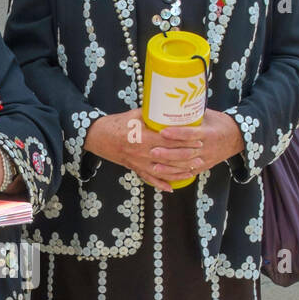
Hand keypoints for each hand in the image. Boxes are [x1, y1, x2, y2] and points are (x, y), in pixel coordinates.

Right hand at [84, 110, 202, 191]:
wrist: (98, 136)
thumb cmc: (117, 123)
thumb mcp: (136, 115)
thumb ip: (153, 115)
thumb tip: (170, 110)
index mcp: (144, 137)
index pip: (170, 141)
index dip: (185, 142)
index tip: (198, 140)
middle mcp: (142, 152)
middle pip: (170, 157)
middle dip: (187, 158)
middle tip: (200, 156)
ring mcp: (138, 163)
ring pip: (162, 171)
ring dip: (179, 172)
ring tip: (193, 170)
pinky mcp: (134, 168)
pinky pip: (149, 179)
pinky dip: (160, 184)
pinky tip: (171, 188)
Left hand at [155, 110, 242, 173]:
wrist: (237, 138)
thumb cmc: (220, 123)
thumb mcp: (208, 115)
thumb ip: (192, 113)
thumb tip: (171, 104)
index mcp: (208, 133)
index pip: (190, 134)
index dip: (176, 134)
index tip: (163, 131)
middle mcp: (206, 148)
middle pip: (185, 152)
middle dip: (168, 153)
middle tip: (152, 150)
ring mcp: (205, 159)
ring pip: (185, 165)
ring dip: (169, 166)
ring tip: (154, 165)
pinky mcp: (203, 166)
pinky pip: (188, 172)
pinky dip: (176, 175)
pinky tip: (165, 174)